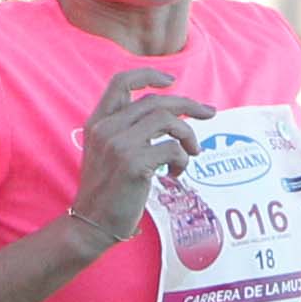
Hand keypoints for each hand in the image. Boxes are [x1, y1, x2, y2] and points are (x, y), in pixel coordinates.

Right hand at [60, 64, 207, 256]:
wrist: (91, 226)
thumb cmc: (106, 194)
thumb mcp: (107, 154)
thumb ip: (126, 132)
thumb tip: (169, 119)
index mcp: (97, 123)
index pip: (121, 82)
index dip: (149, 75)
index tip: (171, 81)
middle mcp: (106, 129)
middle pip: (156, 101)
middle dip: (188, 104)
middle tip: (210, 113)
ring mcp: (118, 145)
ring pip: (168, 120)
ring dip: (188, 135)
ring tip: (192, 152)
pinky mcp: (133, 164)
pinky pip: (172, 149)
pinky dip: (183, 160)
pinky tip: (176, 175)